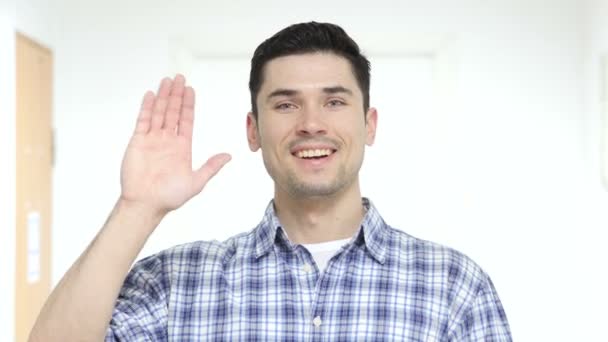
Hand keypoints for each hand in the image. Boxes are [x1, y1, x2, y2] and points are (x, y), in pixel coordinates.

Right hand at [119, 75, 230, 215]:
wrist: (146, 204)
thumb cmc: (169, 197)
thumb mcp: (197, 181)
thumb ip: (211, 166)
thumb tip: (228, 156)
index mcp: (182, 147)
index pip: (186, 120)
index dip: (188, 104)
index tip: (190, 90)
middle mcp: (167, 140)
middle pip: (173, 112)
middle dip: (177, 95)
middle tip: (180, 78)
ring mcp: (152, 140)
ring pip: (159, 112)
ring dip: (163, 97)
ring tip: (167, 81)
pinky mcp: (138, 142)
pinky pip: (143, 121)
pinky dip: (147, 108)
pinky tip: (151, 95)